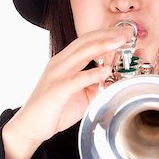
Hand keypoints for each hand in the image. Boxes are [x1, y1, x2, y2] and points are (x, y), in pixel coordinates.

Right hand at [2, 26, 132, 158]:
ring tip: (120, 42)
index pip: (87, 41)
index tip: (125, 32)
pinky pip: (76, 79)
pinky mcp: (56, 90)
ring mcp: (57, 75)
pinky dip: (92, 74)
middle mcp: (60, 63)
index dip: (106, 34)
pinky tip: (106, 71)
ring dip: (103, 46)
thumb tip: (115, 81)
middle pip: (86, 42)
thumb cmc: (55, 109)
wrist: (30, 126)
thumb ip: (96, 85)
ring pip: (81, 54)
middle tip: (128, 32)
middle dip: (108, 35)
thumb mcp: (81, 94)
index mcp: (65, 61)